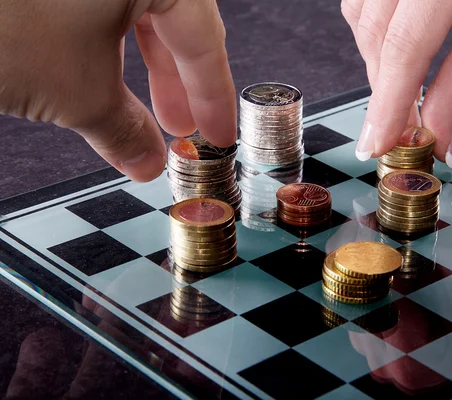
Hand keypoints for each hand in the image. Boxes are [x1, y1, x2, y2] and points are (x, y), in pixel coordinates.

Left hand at [0, 0, 236, 181]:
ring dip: (141, 69)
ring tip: (141, 114)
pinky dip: (102, 46)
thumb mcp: (75, 90)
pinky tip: (98, 77)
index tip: (218, 133)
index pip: (203, 40)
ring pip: (132, 13)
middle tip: (182, 129)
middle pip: (173, 23)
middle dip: (178, 85)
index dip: (215, 97)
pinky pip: (95, 6)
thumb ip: (124, 131)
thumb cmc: (1, 20)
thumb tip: (146, 161)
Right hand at [342, 0, 451, 167]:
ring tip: (403, 96)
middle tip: (402, 134)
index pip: (402, 51)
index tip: (379, 144)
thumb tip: (438, 134)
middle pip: (377, 42)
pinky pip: (362, 6)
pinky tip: (394, 56)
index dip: (388, 105)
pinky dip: (375, 40)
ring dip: (380, 68)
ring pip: (363, 25)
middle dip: (386, 95)